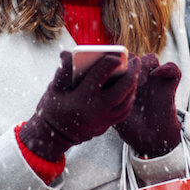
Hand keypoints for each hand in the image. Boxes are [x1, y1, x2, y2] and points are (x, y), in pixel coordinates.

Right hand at [19, 50, 140, 160]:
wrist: (54, 136)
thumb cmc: (53, 108)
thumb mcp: (54, 88)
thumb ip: (63, 69)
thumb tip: (69, 53)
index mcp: (81, 98)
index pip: (99, 76)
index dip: (110, 62)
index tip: (116, 54)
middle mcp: (95, 111)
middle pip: (121, 90)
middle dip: (131, 74)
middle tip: (136, 61)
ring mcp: (103, 120)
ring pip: (126, 102)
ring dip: (133, 86)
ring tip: (135, 72)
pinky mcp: (107, 126)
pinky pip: (124, 112)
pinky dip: (130, 99)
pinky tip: (130, 89)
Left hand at [114, 53, 181, 157]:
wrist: (151, 138)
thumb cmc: (129, 126)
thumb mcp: (113, 114)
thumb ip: (106, 99)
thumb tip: (96, 84)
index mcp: (125, 80)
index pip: (119, 61)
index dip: (114, 64)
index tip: (111, 75)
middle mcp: (140, 77)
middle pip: (134, 58)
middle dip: (129, 64)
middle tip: (127, 78)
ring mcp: (155, 79)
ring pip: (151, 58)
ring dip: (144, 65)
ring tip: (141, 80)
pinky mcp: (170, 84)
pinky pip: (173, 68)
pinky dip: (166, 68)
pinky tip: (156, 75)